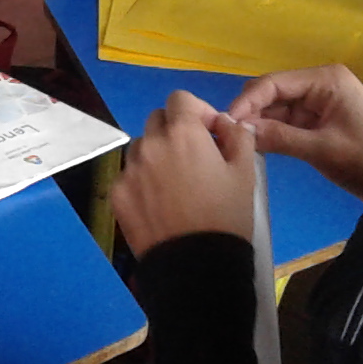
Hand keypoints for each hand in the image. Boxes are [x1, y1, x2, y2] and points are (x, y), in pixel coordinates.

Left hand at [111, 91, 259, 255]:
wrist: (196, 265)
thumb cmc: (226, 216)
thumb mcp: (244, 174)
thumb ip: (238, 138)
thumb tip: (230, 123)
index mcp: (182, 133)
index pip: (180, 99)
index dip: (197, 111)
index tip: (210, 133)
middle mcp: (150, 144)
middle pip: (158, 119)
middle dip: (175, 129)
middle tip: (194, 156)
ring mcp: (130, 169)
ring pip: (141, 146)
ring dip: (157, 153)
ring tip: (176, 181)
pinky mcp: (118, 193)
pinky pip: (129, 174)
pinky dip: (143, 180)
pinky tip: (160, 202)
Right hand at [228, 64, 362, 202]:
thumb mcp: (322, 150)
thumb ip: (279, 138)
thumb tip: (238, 130)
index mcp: (325, 79)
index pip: (274, 82)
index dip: (246, 101)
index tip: (224, 122)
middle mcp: (320, 84)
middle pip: (273, 93)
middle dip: (250, 112)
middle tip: (225, 135)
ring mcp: (320, 103)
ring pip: (277, 109)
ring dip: (259, 124)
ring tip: (235, 142)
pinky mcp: (320, 122)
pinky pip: (288, 122)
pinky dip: (272, 133)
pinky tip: (255, 145)